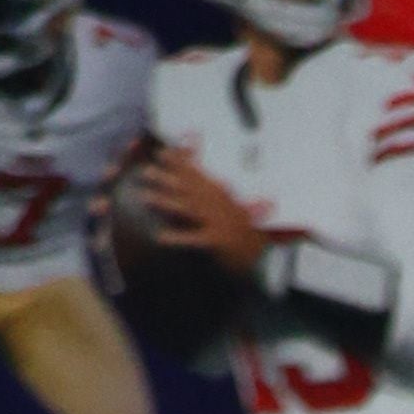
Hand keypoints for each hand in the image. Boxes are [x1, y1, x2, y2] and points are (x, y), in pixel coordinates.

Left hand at [130, 152, 269, 282]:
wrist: (268, 260)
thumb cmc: (250, 236)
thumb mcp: (239, 210)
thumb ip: (224, 194)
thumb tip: (219, 182)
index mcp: (222, 195)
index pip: (198, 174)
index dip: (179, 163)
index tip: (162, 153)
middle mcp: (219, 205)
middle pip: (189, 188)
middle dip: (167, 178)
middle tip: (146, 172)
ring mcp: (218, 222)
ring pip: (188, 208)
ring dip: (166, 202)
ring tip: (145, 197)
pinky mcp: (217, 241)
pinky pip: (193, 238)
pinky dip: (177, 238)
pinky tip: (161, 237)